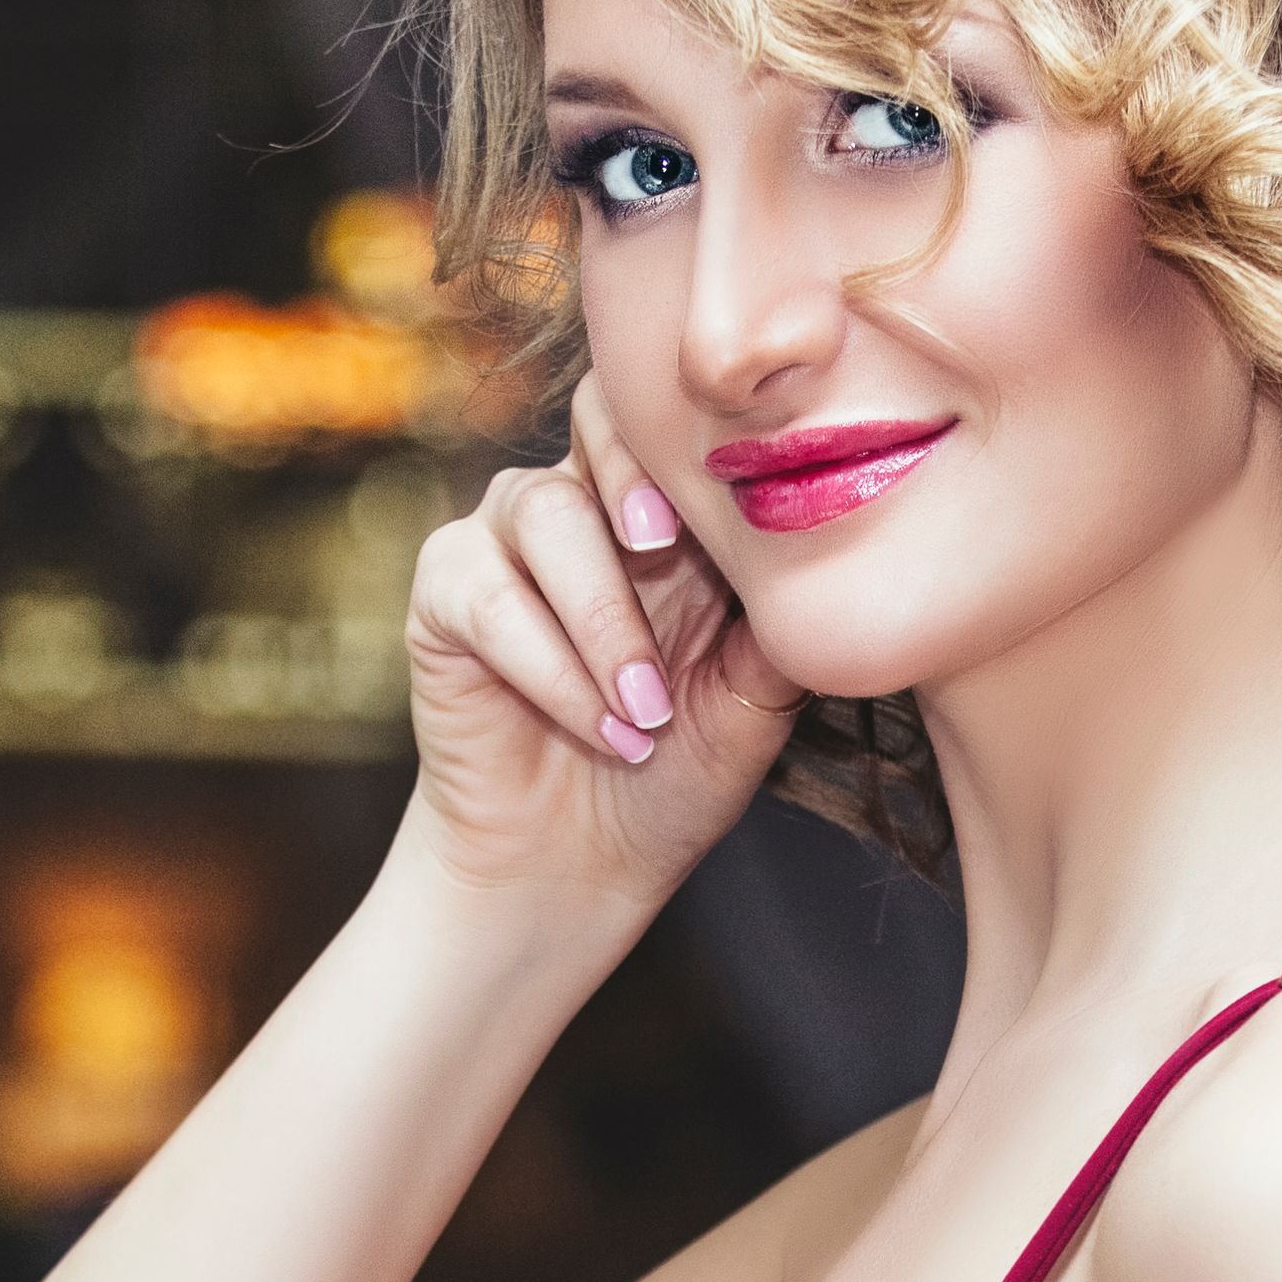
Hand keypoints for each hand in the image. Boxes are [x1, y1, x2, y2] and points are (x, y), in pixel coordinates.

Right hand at [397, 370, 798, 909]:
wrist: (584, 866)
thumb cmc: (676, 774)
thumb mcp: (756, 700)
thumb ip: (780, 621)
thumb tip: (834, 547)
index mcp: (674, 511)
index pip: (683, 418)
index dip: (709, 430)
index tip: (742, 497)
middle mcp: (587, 505)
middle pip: (598, 415)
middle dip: (635, 474)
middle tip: (666, 548)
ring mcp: (507, 542)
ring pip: (545, 511)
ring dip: (604, 618)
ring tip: (647, 713)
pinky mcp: (447, 595)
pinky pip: (489, 597)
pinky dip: (552, 670)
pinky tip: (605, 730)